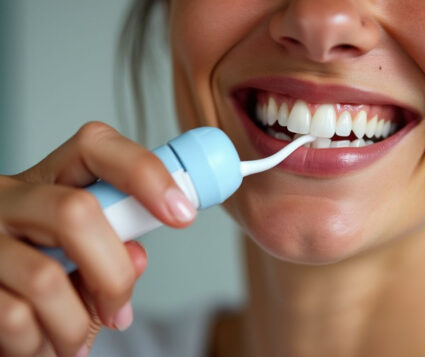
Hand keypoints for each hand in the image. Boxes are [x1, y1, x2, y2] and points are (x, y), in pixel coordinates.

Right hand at [0, 122, 196, 355]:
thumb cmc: (41, 281)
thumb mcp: (83, 258)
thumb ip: (114, 249)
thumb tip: (136, 256)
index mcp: (51, 181)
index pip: (96, 147)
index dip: (145, 173)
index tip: (182, 213)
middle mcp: (10, 197)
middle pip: (75, 213)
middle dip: (113, 274)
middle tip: (120, 310)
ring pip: (45, 278)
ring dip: (74, 324)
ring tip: (75, 340)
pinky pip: (15, 316)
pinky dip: (38, 342)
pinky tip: (38, 341)